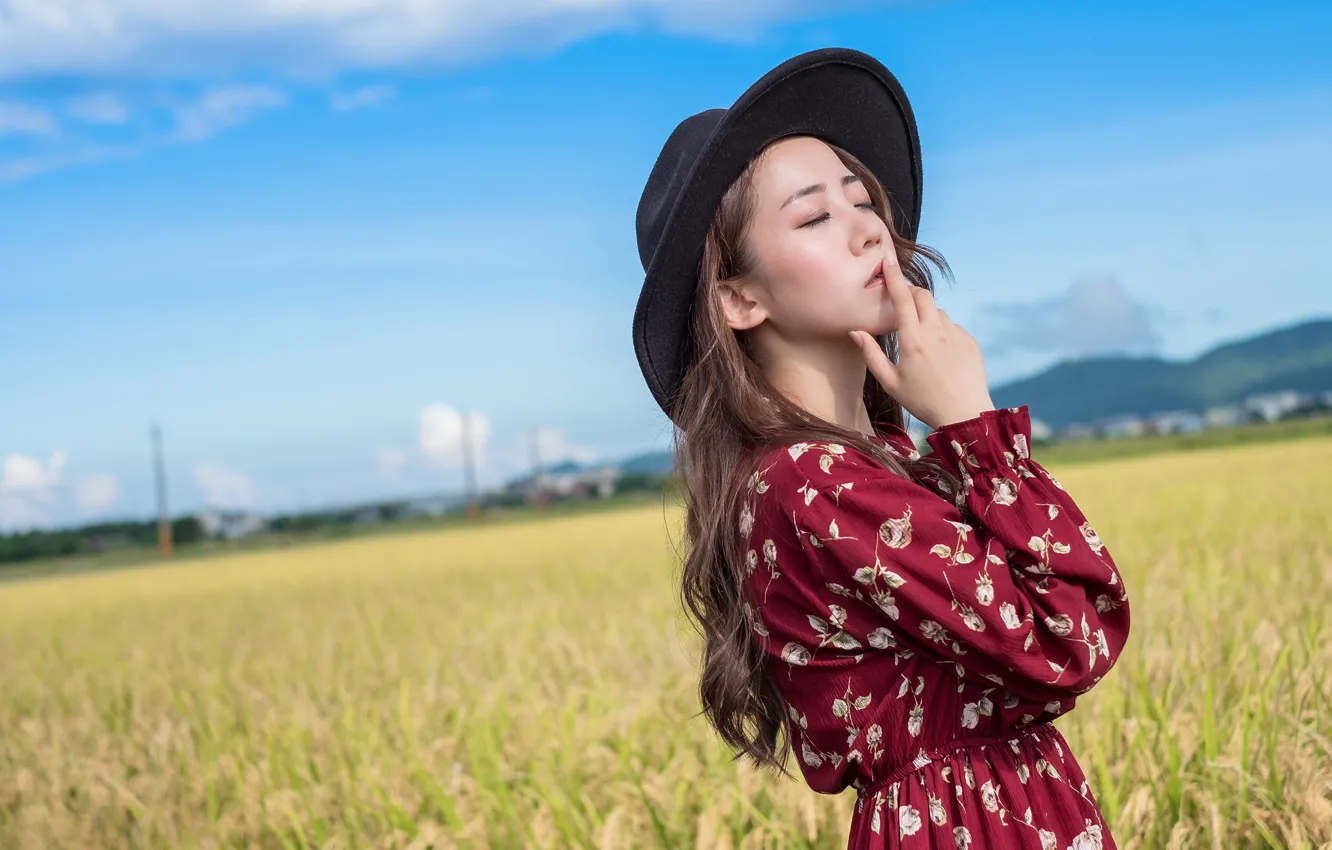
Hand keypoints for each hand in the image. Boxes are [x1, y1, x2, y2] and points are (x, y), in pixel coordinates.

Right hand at [848, 262, 994, 430]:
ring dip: (926, 315)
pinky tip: (940, 355)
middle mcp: (936, 331)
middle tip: (902, 302)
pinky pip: (952, 328)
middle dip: (911, 292)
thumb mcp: (890, 382)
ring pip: (938, 312)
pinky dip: (942, 332)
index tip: (888, 260)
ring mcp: (956, 335)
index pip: (903, 298)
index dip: (894, 277)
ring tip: (920, 339)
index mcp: (913, 339)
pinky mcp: (970, 342)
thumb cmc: (922, 401)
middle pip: (923, 296)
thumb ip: (871, 354)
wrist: (965, 414)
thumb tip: (855, 331)